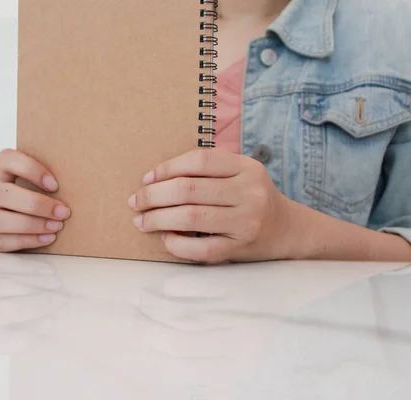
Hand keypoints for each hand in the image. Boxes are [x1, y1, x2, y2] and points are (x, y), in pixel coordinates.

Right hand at [0, 149, 70, 251]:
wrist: (35, 233)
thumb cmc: (46, 205)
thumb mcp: (48, 189)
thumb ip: (56, 183)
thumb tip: (86, 178)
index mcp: (6, 175)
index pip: (6, 159)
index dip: (29, 169)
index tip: (54, 185)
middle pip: (4, 193)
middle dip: (36, 204)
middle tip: (63, 212)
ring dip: (31, 224)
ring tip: (56, 227)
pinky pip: (3, 241)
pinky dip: (28, 240)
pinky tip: (48, 239)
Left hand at [129, 149, 294, 263]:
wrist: (287, 230)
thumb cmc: (251, 198)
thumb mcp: (239, 174)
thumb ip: (207, 171)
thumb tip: (154, 180)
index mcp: (247, 168)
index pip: (199, 160)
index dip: (166, 168)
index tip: (146, 180)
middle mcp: (249, 193)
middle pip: (188, 189)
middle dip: (153, 196)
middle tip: (135, 202)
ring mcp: (246, 223)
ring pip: (190, 218)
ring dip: (157, 219)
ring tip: (142, 221)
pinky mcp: (240, 249)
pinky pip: (200, 249)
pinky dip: (176, 244)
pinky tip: (165, 238)